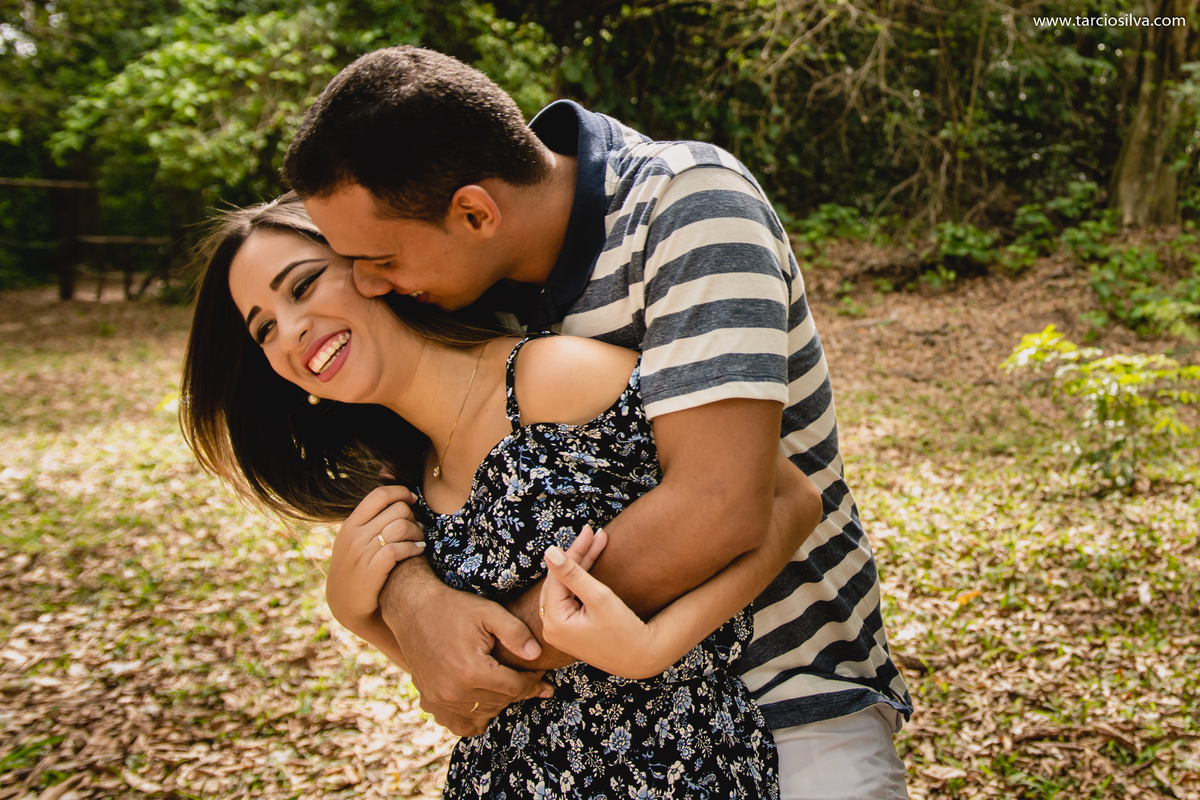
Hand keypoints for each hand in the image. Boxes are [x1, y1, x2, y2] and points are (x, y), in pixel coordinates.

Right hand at [326, 485, 426, 628]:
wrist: (346, 606)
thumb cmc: (358, 568)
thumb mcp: (355, 540)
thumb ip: (371, 520)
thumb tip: (397, 496)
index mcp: (350, 524)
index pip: (379, 494)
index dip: (401, 492)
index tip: (412, 499)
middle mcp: (354, 535)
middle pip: (397, 510)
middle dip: (413, 516)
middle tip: (417, 528)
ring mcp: (361, 553)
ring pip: (401, 527)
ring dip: (417, 532)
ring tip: (420, 540)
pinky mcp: (371, 572)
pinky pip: (399, 549)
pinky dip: (414, 548)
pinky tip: (419, 551)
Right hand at [380, 561, 553, 736]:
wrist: (414, 609)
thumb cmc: (454, 608)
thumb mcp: (489, 612)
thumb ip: (516, 633)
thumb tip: (536, 655)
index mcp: (472, 672)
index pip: (515, 688)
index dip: (532, 680)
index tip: (539, 671)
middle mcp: (454, 692)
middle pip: (501, 702)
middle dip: (518, 690)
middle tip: (528, 677)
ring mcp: (440, 700)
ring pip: (484, 713)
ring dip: (499, 702)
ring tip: (506, 684)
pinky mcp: (430, 701)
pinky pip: (461, 724)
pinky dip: (475, 716)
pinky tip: (483, 700)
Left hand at [539, 527, 660, 678]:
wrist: (642, 658)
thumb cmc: (624, 630)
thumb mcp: (599, 598)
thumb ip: (573, 574)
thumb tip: (548, 552)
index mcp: (554, 622)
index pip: (557, 577)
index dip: (573, 552)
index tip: (588, 530)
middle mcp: (551, 628)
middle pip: (559, 581)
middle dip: (577, 556)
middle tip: (594, 533)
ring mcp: (559, 630)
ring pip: (564, 587)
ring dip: (580, 565)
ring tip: (596, 541)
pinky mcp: (569, 629)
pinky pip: (569, 597)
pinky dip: (580, 581)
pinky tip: (590, 562)